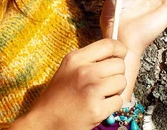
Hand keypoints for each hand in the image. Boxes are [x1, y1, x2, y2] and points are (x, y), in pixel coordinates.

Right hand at [13, 39, 127, 129]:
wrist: (45, 122)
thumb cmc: (57, 96)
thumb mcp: (68, 69)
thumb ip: (89, 59)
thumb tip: (115, 54)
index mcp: (76, 59)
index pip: (109, 45)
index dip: (120, 49)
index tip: (121, 54)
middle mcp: (84, 71)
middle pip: (119, 64)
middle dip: (117, 73)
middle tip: (106, 82)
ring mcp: (91, 90)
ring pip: (122, 82)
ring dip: (115, 90)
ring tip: (101, 94)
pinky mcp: (97, 109)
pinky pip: (119, 101)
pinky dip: (112, 105)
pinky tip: (99, 105)